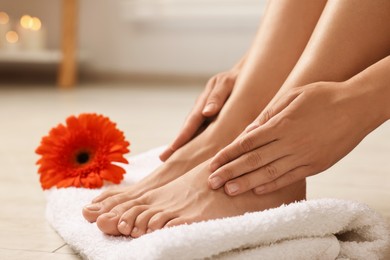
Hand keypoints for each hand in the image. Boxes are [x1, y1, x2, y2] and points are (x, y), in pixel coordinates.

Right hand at [160, 69, 238, 160]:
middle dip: (176, 144)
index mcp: (203, 101)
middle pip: (188, 128)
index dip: (182, 136)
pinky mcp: (212, 119)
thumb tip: (206, 113)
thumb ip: (217, 97)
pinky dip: (197, 141)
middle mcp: (201, 109)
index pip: (191, 122)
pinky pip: (204, 131)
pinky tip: (193, 154)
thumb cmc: (237, 80)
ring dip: (185, 144)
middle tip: (164, 158)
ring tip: (172, 160)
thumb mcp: (227, 84)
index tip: (173, 149)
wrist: (243, 76)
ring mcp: (205, 114)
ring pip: (194, 131)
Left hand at [208, 81, 377, 195]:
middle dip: (229, 172)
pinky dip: (272, 185)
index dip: (228, 153)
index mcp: (281, 124)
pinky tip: (257, 190)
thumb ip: (269, 114)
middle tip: (211, 182)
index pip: (247, 142)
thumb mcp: (293, 95)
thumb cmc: (323, 96)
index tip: (213, 162)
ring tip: (228, 191)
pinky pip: (290, 178)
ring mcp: (303, 156)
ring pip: (269, 173)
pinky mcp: (316, 165)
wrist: (358, 106)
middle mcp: (290, 142)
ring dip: (246, 183)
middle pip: (253, 160)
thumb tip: (249, 131)